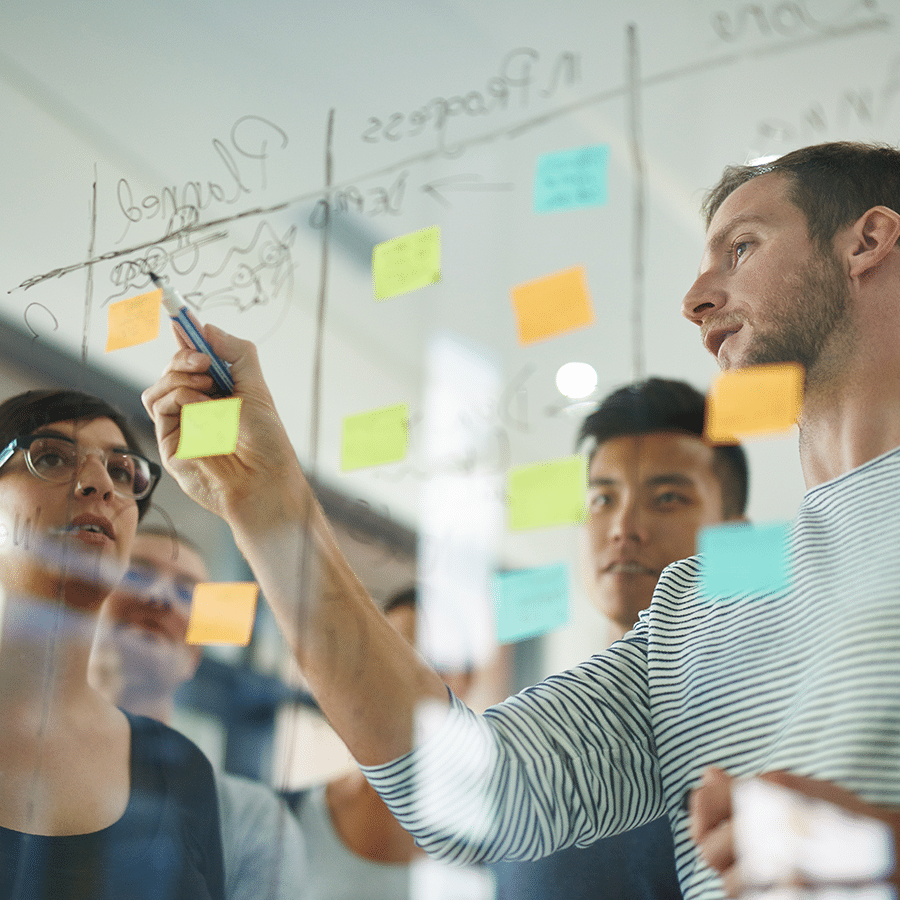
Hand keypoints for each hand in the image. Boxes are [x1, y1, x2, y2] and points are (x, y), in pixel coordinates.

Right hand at [141, 323, 304, 525]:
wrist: (264, 480)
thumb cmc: (267, 442)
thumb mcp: (257, 387)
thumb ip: (236, 352)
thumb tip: (206, 327)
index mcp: (221, 392)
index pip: (195, 357)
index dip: (186, 335)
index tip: (179, 313)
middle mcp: (199, 406)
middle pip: (174, 367)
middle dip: (186, 355)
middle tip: (207, 362)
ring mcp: (182, 423)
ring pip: (160, 384)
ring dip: (181, 376)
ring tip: (209, 387)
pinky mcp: (170, 440)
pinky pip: (159, 404)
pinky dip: (178, 396)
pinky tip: (201, 405)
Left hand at [689, 766, 899, 895]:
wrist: (892, 858)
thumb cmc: (840, 820)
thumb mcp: (794, 789)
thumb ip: (744, 786)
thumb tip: (707, 775)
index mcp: (769, 797)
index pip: (705, 802)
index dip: (700, 813)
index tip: (707, 820)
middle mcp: (772, 834)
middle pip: (709, 850)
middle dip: (720, 852)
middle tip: (746, 851)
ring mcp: (784, 874)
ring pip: (729, 885)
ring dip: (743, 880)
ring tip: (770, 870)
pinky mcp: (791, 897)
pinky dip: (759, 895)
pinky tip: (775, 886)